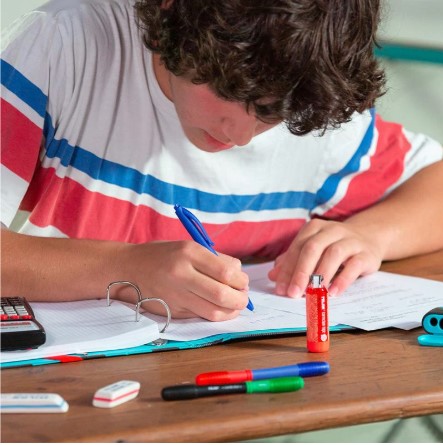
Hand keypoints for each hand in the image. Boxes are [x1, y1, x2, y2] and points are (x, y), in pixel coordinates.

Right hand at [119, 240, 248, 320]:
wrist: (127, 268)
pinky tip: (219, 309)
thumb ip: (214, 259)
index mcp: (188, 252)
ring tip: (235, 305)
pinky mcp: (171, 310)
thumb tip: (239, 274)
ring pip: (213, 311)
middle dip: (240, 299)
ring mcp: (175, 295)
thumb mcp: (187, 246)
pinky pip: (200, 316)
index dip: (241, 280)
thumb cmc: (162, 255)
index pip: (226, 271)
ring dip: (231, 311)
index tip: (243, 281)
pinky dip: (215, 314)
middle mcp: (182, 274)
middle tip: (244, 297)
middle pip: (222, 294)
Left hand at [267, 219, 382, 297]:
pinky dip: (342, 280)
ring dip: (321, 275)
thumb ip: (292, 261)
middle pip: (313, 248)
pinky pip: (354, 265)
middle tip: (293, 293)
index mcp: (314, 228)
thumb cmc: (333, 246)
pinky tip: (333, 292)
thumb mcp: (312, 251)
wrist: (368, 237)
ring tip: (312, 293)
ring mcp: (351, 240)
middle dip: (301, 272)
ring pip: (334, 254)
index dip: (287, 268)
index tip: (280, 288)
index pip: (297, 247)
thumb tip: (273, 276)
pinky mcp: (366, 253)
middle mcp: (332, 230)